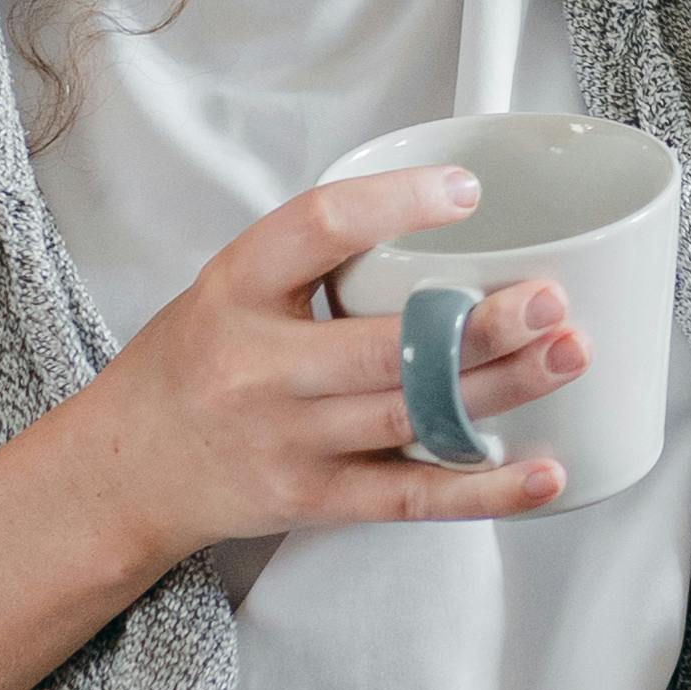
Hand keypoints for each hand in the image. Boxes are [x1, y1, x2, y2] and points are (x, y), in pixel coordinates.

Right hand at [55, 171, 587, 562]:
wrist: (122, 471)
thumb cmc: (192, 365)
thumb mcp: (230, 288)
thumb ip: (317, 261)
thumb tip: (443, 219)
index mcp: (237, 288)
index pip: (318, 227)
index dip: (397, 203)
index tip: (466, 189)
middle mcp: (259, 366)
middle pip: (385, 343)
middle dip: (479, 323)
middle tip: (551, 298)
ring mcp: (287, 439)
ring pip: (412, 414)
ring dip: (503, 387)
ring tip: (569, 355)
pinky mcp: (313, 500)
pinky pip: (413, 496)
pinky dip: (486, 488)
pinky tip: (544, 471)